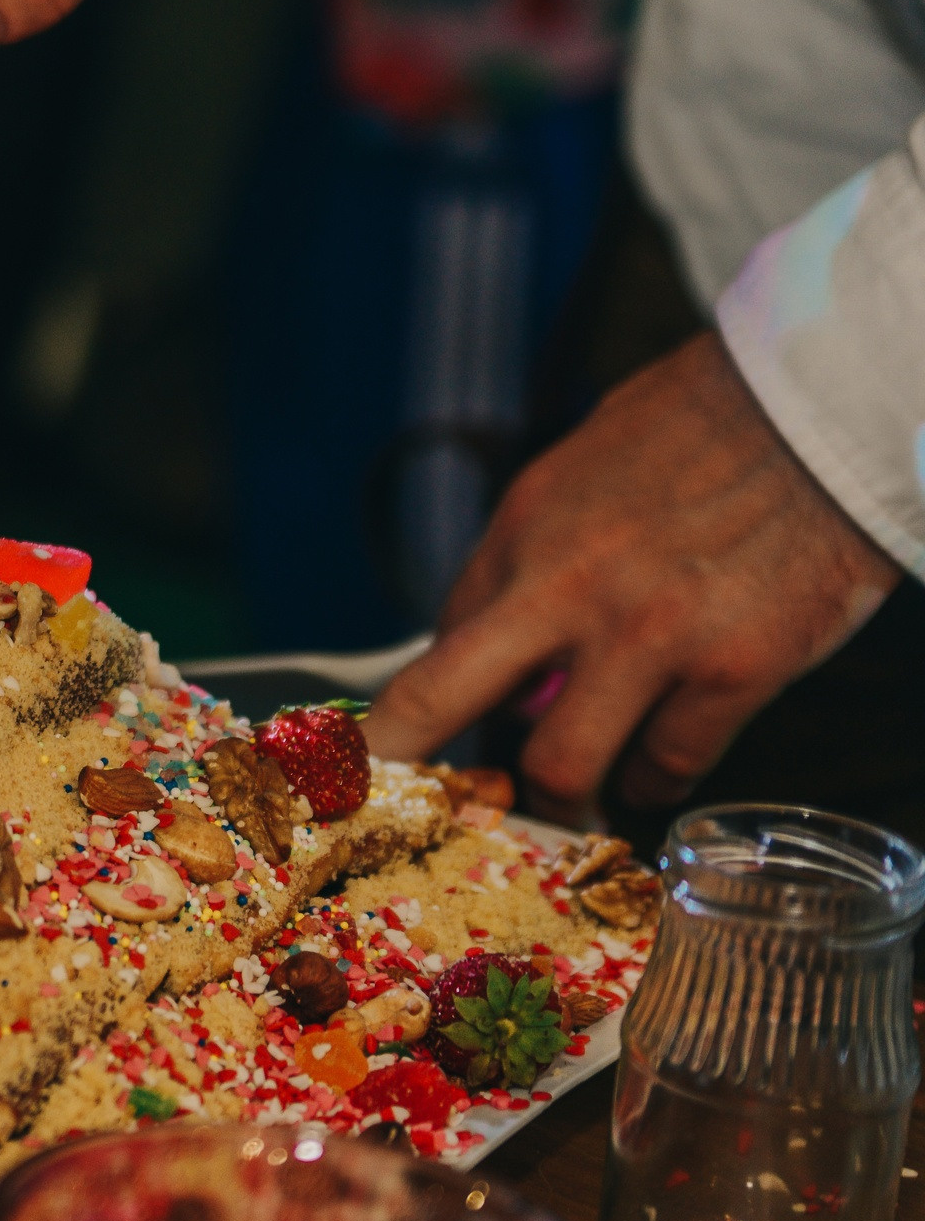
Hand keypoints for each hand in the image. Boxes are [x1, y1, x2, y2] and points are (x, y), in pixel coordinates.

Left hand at [366, 334, 900, 820]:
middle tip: (416, 805)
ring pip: (563, 765)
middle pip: (444, 699)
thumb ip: (529, 552)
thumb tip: (485, 625)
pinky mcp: (734, 671)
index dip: (416, 706)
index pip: (438, 641)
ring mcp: (650, 636)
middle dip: (412, 761)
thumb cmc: (706, 430)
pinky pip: (669, 764)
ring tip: (574, 795)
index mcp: (525, 530)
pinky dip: (655, 780)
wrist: (822, 415)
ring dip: (562, 793)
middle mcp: (570, 587)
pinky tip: (653, 772)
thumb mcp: (579, 469)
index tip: (398, 745)